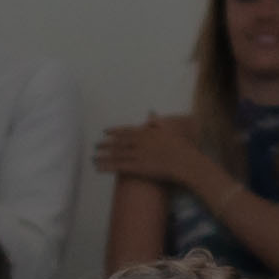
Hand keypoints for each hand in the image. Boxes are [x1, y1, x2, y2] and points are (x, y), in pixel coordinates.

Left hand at [93, 113, 208, 191]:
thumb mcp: (169, 128)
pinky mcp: (137, 167)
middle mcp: (139, 141)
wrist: (185, 161)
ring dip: (103, 155)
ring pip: (115, 154)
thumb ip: (157, 120)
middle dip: (105, 144)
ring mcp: (137, 154)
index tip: (105, 132)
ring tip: (93, 157)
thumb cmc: (181, 146)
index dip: (114, 131)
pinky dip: (106, 166)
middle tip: (95, 145)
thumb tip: (151, 111)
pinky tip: (98, 167)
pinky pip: (118, 166)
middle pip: (118, 142)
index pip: (126, 130)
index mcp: (145, 132)